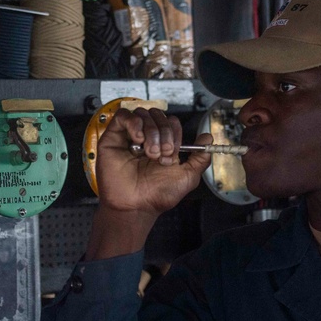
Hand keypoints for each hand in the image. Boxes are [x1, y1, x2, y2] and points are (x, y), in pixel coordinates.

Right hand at [96, 107, 212, 215]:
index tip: (172, 153)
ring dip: (151, 131)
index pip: (171, 122)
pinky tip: (138, 139)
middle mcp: (146, 138)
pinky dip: (134, 123)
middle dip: (164, 132)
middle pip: (158, 115)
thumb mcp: (188, 176)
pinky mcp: (113, 137)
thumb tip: (208, 137)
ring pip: (142, 113)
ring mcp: (129, 136)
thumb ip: (200, 158)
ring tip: (149, 152)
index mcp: (163, 143)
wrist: (136, 206)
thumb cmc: (158, 195)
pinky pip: (123, 116)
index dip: (174, 133)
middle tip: (162, 153)